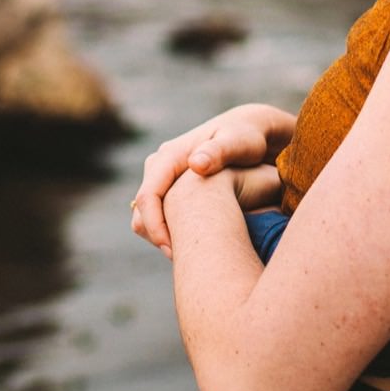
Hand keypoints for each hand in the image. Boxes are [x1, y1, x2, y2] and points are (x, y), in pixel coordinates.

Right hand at [129, 103, 294, 253]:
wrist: (247, 130)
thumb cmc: (247, 139)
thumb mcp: (238, 143)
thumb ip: (219, 152)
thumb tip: (195, 164)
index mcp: (171, 155)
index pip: (148, 196)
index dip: (156, 226)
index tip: (172, 250)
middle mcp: (161, 164)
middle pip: (142, 208)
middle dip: (156, 236)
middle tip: (180, 260)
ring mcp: (164, 176)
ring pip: (145, 213)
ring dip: (159, 235)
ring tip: (186, 254)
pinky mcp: (170, 186)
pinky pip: (157, 213)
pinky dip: (167, 230)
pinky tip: (190, 243)